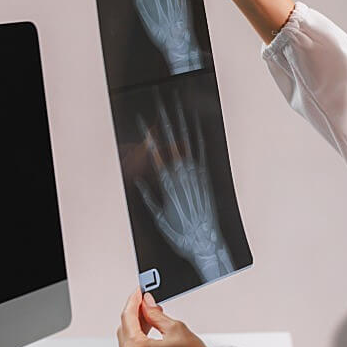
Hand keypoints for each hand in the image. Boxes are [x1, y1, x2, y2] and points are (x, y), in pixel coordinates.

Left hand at [117, 289, 239, 346]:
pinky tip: (151, 335)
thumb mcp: (175, 329)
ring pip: (127, 344)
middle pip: (124, 331)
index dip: (134, 301)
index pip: (127, 318)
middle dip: (135, 315)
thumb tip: (147, 304)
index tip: (139, 293)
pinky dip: (139, 344)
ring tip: (152, 317)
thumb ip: (155, 314)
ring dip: (137, 329)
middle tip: (147, 303)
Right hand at [132, 92, 233, 282]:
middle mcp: (182, 178)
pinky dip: (200, 139)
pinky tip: (198, 125)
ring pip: (187, 144)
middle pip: (171, 144)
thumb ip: (148, 197)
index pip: (154, 155)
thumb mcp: (158, 218)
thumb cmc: (181, 235)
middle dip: (164, 122)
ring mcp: (196, 176)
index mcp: (167, 186)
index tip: (142, 122)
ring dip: (182, 124)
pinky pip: (203, 154)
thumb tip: (138, 182)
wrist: (205, 243)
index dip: (147, 137)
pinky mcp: (208, 179)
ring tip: (178, 106)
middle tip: (160, 103)